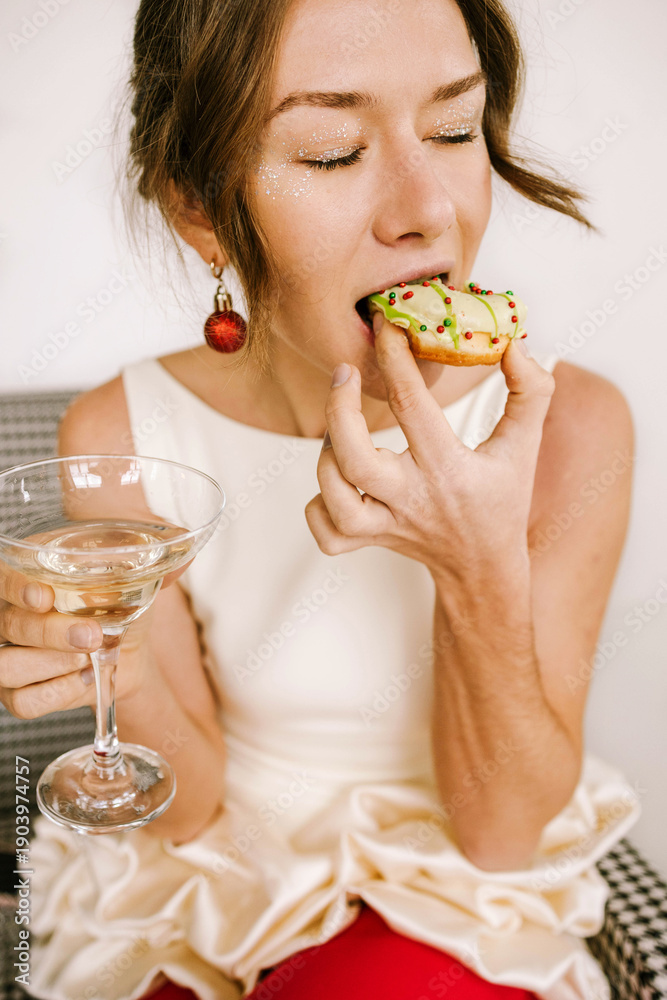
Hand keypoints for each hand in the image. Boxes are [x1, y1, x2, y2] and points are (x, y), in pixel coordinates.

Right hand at [0, 562, 188, 719]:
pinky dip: (58, 694)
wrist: (127, 646)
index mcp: (28, 575)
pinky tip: (85, 678)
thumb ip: (156, 556)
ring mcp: (9, 655)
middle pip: (9, 625)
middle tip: (93, 635)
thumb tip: (180, 549)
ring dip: (52, 666)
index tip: (45, 597)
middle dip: (52, 633)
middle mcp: (9, 614)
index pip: (3, 578)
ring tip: (89, 656)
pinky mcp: (18, 692)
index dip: (16, 587)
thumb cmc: (120, 601)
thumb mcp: (137, 574)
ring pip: (8, 667)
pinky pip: (24, 702)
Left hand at [304, 316, 555, 584]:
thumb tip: (514, 347)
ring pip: (333, 495)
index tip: (389, 325)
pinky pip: (326, 530)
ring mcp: (385, 524)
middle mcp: (412, 498)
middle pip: (356, 459)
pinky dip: (318, 504)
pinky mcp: (366, 542)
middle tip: (343, 372)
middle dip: (339, 410)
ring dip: (326, 454)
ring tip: (339, 425)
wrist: (483, 569)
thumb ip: (530, 392)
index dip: (396, 358)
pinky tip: (336, 479)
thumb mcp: (524, 446)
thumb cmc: (501, 501)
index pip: (413, 406)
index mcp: (449, 469)